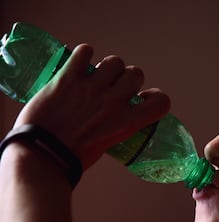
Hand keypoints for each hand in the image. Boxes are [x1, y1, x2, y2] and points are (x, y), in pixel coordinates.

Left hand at [13, 44, 170, 168]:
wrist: (43, 155)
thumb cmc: (73, 157)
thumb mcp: (108, 145)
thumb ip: (117, 127)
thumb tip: (116, 116)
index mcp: (127, 123)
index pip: (160, 102)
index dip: (155, 97)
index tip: (144, 98)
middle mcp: (114, 102)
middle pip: (135, 73)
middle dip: (128, 79)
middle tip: (115, 87)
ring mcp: (91, 88)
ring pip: (114, 61)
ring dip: (108, 67)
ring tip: (98, 75)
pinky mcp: (68, 78)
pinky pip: (84, 52)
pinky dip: (84, 53)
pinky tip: (81, 61)